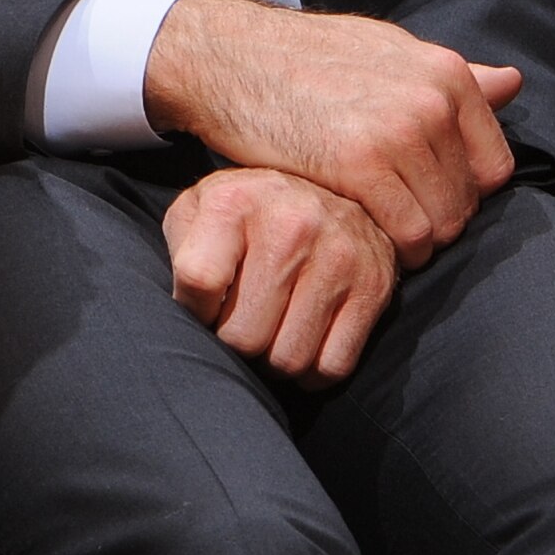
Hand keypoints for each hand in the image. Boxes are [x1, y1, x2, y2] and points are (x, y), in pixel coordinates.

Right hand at [142, 0, 520, 266]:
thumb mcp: (391, 51)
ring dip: (415, 243)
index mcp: (446, 73)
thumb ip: (456, 76)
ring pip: (440, 224)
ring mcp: (398, 132)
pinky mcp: (359, 165)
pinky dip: (393, 250)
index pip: (494, 165)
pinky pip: (406, 233)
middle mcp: (432, 100)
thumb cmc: (312, 58)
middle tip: (399, 224)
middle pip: (467, 201)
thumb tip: (513, 83)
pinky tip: (366, 237)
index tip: (430, 200)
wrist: (235, 57)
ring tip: (381, 233)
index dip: (465, 194)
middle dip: (438, 222)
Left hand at [163, 167, 399, 386]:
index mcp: (236, 201)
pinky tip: (305, 340)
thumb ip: (181, 252)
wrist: (333, 184)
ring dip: (274, 358)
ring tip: (273, 328)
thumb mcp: (200, 209)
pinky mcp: (373, 286)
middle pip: (244, 336)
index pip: (198, 282)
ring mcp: (338, 256)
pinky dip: (314, 370)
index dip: (194, 309)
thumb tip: (188, 313)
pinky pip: (333, 366)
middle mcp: (292, 224)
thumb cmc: (250, 211)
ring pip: (289, 360)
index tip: (206, 304)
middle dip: (236, 340)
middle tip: (243, 321)